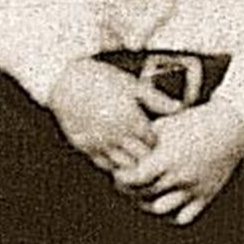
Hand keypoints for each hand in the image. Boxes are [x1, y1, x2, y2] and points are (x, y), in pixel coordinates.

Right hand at [47, 58, 180, 172]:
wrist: (64, 80)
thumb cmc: (99, 78)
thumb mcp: (131, 84)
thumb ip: (156, 99)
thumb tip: (179, 108)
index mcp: (130, 118)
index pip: (152, 141)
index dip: (156, 139)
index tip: (158, 136)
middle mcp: (116, 134)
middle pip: (140, 157)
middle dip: (147, 155)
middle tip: (150, 150)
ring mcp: (99, 142)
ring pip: (123, 165)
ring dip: (132, 162)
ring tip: (135, 156)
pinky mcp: (85, 147)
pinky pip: (104, 164)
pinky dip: (113, 164)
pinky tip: (117, 157)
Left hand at [113, 99, 243, 224]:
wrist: (233, 126)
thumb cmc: (197, 121)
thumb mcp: (167, 124)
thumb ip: (143, 139)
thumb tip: (120, 147)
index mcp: (169, 156)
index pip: (133, 178)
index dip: (121, 177)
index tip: (119, 172)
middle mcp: (180, 176)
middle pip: (143, 194)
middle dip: (130, 189)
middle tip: (126, 181)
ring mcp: (194, 188)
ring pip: (160, 209)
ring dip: (148, 202)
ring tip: (144, 192)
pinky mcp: (206, 196)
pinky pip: (183, 217)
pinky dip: (171, 213)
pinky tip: (166, 200)